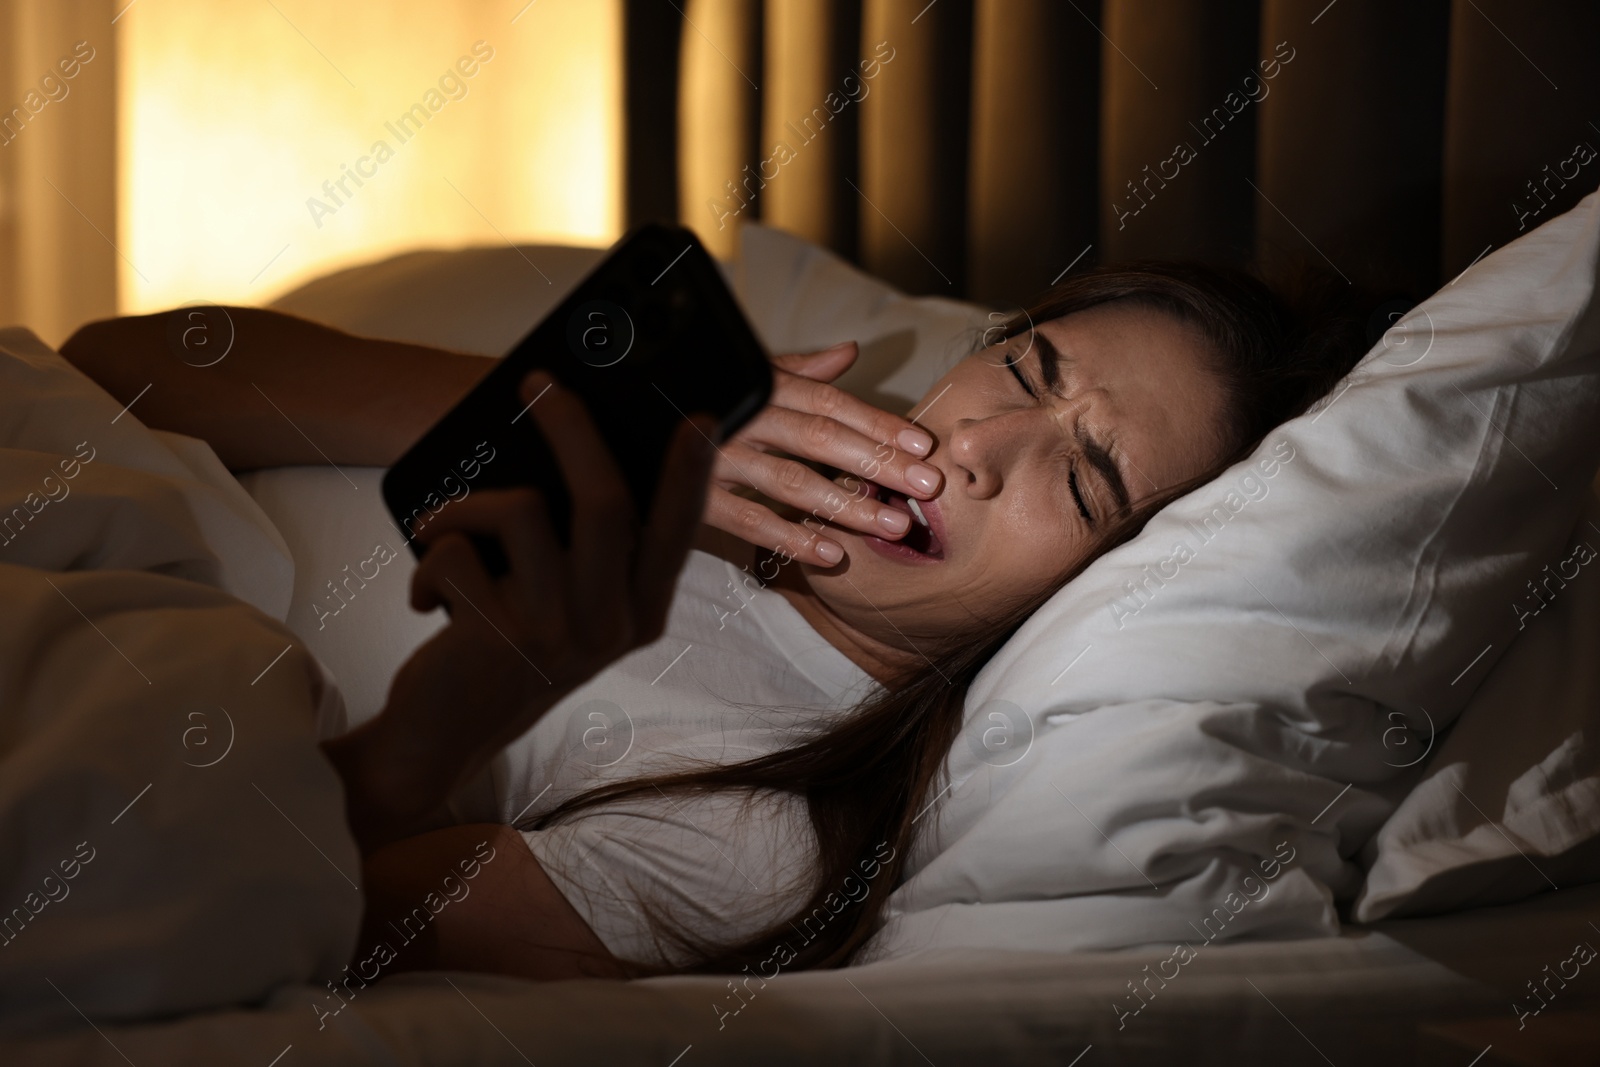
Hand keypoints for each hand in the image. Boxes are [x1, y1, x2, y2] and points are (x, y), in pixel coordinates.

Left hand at [324, 370, 717, 850]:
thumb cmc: (503, 652)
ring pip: (523, 510)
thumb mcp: (565, 608)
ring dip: (466, 506)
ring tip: (443, 527)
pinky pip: (458, 551)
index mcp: (641, 614)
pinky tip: (427, 596)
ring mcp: (559, 634)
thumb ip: (583, 550)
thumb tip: (571, 452)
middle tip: (539, 383)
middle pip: (607, 500)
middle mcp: (612, 625)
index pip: (676, 530)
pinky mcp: (500, 639)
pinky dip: (428, 560)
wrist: (443, 739)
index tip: (701, 419)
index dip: (690, 472)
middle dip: (571, 427)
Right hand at [703, 341, 944, 566]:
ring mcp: (715, 457)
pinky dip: (791, 538)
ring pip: (792, 482)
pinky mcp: (692, 496)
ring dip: (848, 506)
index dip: (877, 422)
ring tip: (894, 525)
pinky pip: (748, 520)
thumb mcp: (739, 373)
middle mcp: (741, 416)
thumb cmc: (689, 394)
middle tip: (927, 487)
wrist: (610, 415)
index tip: (922, 445)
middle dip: (879, 463)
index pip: (828, 401)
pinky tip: (832, 553)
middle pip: (821, 439)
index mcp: (758, 385)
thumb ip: (795, 369)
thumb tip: (848, 352)